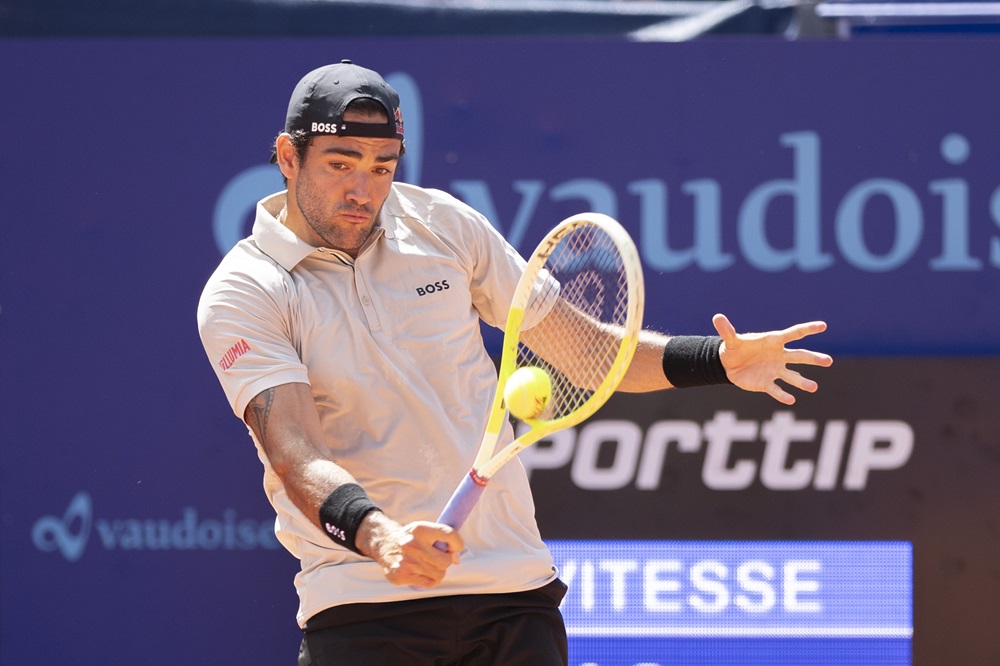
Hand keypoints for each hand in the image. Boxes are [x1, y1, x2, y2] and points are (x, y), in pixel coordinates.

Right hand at [357, 513, 463, 587]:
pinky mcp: (401, 575)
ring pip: (439, 574)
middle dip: (444, 561)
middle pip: (445, 561)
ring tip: (427, 564)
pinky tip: (421, 572)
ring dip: (437, 571)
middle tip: (435, 557)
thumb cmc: (411, 538)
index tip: (455, 548)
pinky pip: (429, 583)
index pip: (449, 534)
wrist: (385, 544)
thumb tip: (456, 559)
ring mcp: (406, 562)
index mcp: (420, 529)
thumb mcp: (426, 530)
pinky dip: (429, 580)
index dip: (457, 544)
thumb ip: (444, 540)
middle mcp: (412, 545)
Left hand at [713, 313, 832, 404]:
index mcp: (773, 341)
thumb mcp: (730, 339)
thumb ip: (726, 330)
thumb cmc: (734, 348)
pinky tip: (790, 400)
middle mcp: (779, 356)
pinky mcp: (766, 383)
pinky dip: (782, 395)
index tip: (823, 325)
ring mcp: (774, 370)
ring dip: (802, 382)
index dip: (807, 329)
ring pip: (792, 376)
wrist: (728, 364)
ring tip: (813, 387)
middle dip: (813, 358)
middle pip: (799, 356)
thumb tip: (717, 317)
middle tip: (828, 361)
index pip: (794, 334)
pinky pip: (776, 390)